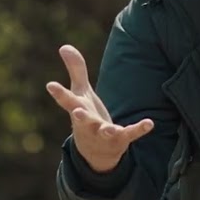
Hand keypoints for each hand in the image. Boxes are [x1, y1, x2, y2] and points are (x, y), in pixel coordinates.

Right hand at [46, 44, 153, 172]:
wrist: (95, 153)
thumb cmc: (86, 116)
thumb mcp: (81, 92)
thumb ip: (75, 70)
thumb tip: (64, 46)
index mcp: (78, 110)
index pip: (66, 101)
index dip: (58, 93)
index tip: (50, 85)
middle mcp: (88, 124)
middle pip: (82, 120)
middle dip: (80, 116)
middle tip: (76, 112)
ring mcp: (104, 133)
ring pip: (104, 132)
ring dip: (107, 130)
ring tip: (110, 128)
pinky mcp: (120, 139)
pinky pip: (130, 134)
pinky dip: (139, 129)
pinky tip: (149, 123)